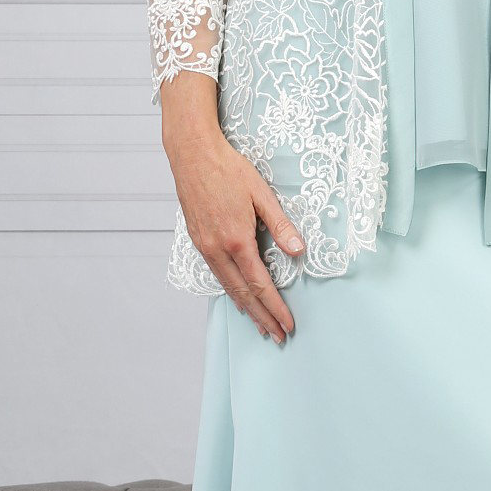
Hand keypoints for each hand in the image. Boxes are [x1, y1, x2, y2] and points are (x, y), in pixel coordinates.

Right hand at [159, 73, 303, 340]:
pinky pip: (216, 274)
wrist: (192, 153)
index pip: (260, 284)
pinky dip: (230, 290)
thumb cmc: (229, 169)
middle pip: (243, 294)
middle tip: (276, 336)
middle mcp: (218, 248)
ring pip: (227, 287)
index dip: (274, 307)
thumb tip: (298, 252)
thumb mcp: (262, 194)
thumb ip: (280, 225)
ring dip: (245, 308)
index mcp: (237, 240)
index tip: (287, 325)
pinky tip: (238, 296)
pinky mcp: (198, 240)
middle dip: (261, 317)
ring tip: (260, 324)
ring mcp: (204, 246)